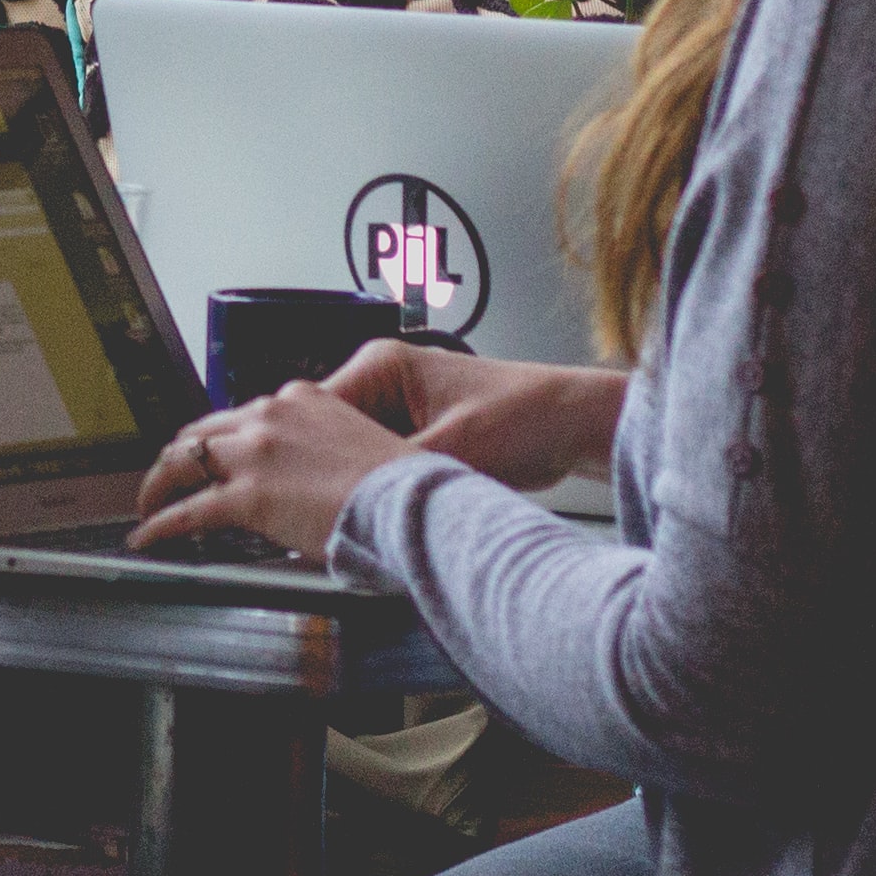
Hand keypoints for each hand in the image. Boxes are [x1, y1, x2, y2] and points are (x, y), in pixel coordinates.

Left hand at [131, 377, 412, 565]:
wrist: (410, 504)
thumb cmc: (400, 485)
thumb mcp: (358, 443)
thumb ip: (321, 449)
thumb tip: (306, 478)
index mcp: (301, 399)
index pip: (243, 415)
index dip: (221, 440)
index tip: (214, 456)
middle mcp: (270, 415)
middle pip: (202, 431)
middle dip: (180, 456)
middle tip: (167, 479)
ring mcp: (254, 453)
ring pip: (184, 461)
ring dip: (159, 484)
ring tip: (149, 504)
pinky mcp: (246, 495)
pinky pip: (187, 511)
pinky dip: (160, 524)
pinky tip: (148, 536)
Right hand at [321, 342, 627, 494]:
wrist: (574, 426)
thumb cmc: (525, 415)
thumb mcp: (450, 450)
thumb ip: (391, 473)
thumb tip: (347, 500)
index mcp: (381, 365)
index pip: (314, 412)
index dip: (306, 456)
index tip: (300, 493)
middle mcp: (384, 382)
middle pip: (329, 436)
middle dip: (333, 473)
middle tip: (334, 509)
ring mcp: (400, 410)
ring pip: (354, 456)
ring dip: (362, 483)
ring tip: (368, 509)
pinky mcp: (417, 436)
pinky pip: (381, 465)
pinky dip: (383, 487)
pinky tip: (389, 509)